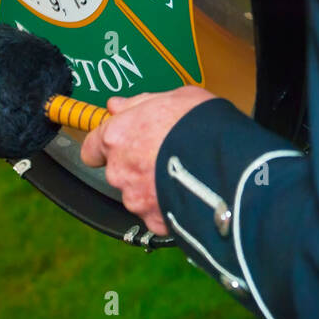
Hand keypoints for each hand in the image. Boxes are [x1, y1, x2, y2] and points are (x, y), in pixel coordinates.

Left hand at [79, 86, 216, 235]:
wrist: (227, 162)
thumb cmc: (200, 124)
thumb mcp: (173, 97)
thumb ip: (138, 103)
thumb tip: (117, 105)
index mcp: (117, 136)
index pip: (91, 147)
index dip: (105, 145)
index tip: (120, 142)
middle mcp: (120, 170)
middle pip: (118, 171)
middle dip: (136, 165)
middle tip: (164, 154)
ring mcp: (136, 199)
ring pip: (137, 194)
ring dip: (152, 186)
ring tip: (181, 173)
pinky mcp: (155, 220)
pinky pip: (156, 213)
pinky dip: (167, 206)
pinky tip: (186, 192)